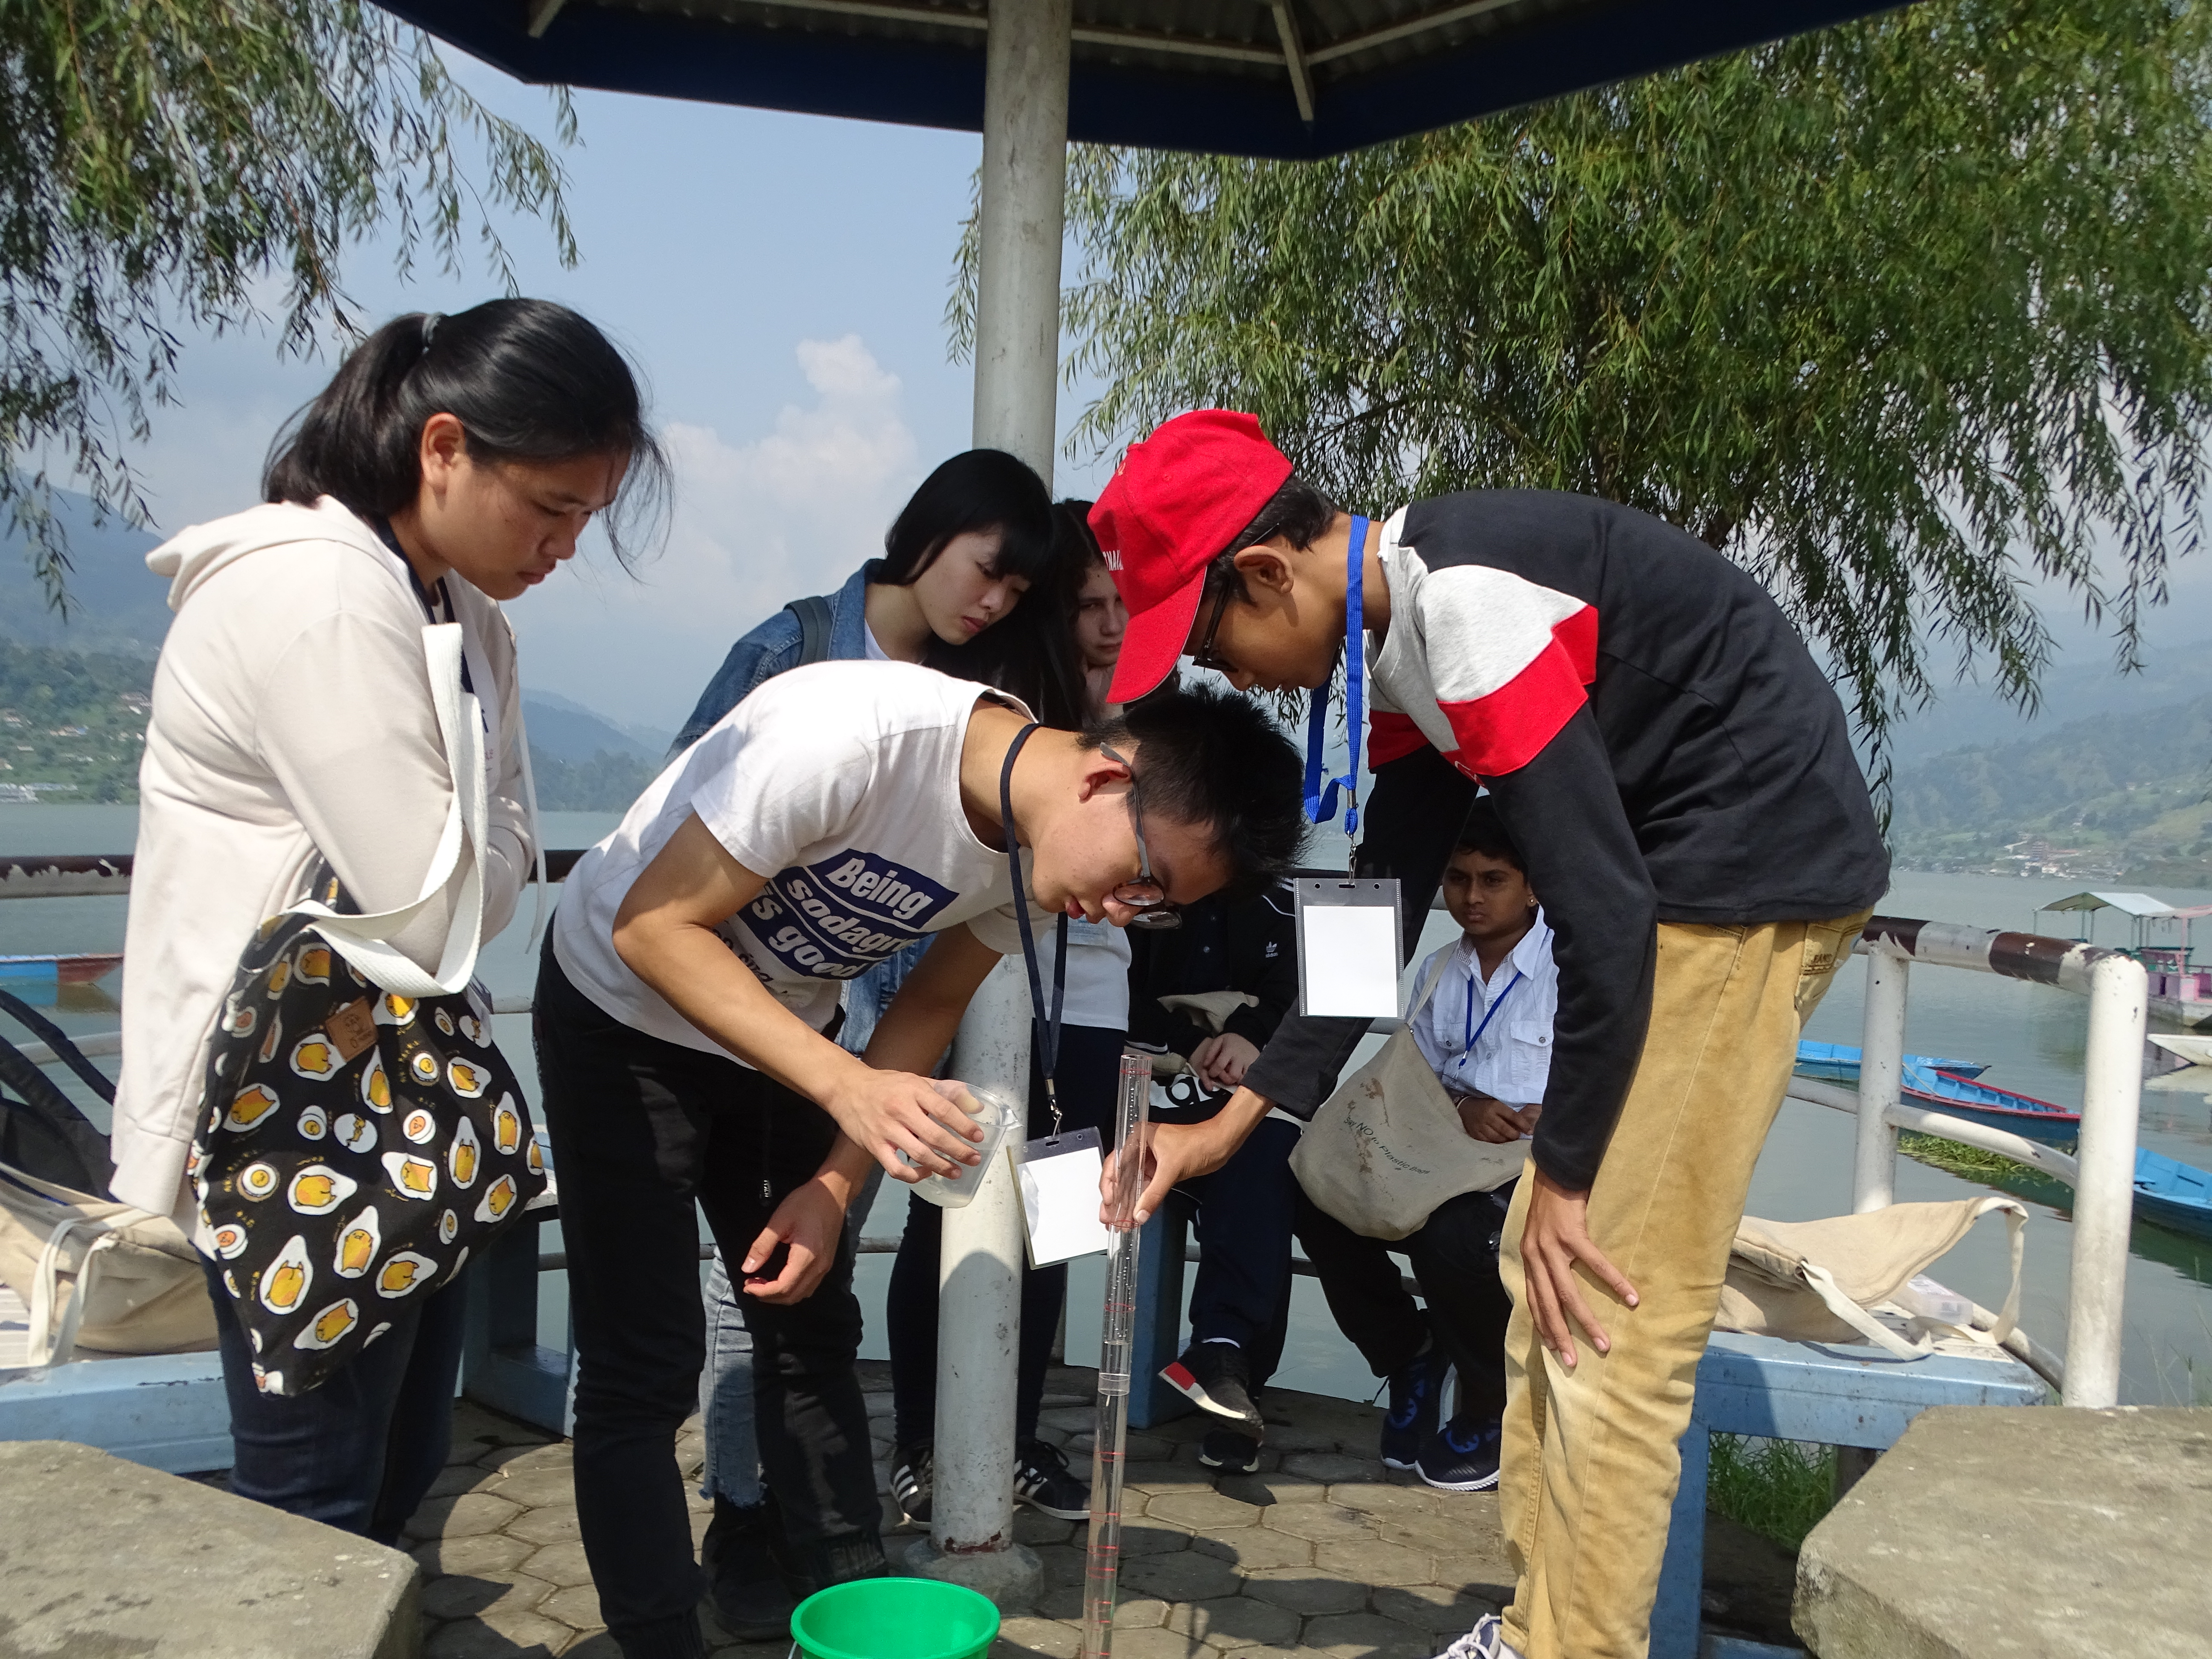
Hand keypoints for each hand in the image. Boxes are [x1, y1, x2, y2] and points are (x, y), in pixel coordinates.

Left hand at [739, 1177, 845, 1304]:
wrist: (834, 1192)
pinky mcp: (827, 1263)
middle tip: (751, 1284)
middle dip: (769, 1296)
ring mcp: (825, 1266)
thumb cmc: (806, 1202)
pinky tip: (781, 1278)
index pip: (783, 1287)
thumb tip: (747, 1268)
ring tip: (764, 1283)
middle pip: (792, 1296)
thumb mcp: (779, 1221)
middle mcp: (819, 1267)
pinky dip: (793, 1289)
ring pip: (802, 1294)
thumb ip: (762, 1246)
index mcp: (806, 1257)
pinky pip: (809, 1286)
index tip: (746, 1284)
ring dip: (781, 1295)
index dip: (762, 1291)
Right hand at [819, 1070, 983, 1181]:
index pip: (944, 1109)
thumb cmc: (887, 1085)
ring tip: (956, 1171)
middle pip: (935, 1135)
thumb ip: (946, 1091)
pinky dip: (913, 1175)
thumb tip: (976, 1105)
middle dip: (958, 1150)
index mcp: (913, 1090)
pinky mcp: (874, 1146)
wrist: (847, 1088)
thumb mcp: (916, 1080)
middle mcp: (900, 1110)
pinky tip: (925, 1173)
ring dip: (941, 1166)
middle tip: (974, 1159)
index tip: (978, 1136)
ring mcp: (886, 1130)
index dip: (964, 1125)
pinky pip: (896, 1168)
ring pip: (918, 1154)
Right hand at [1099, 1115, 1229, 1228]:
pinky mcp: (1159, 1171)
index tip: (1109, 1204)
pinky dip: (1140, 1202)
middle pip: (1120, 1176)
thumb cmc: (1196, 1146)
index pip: (1115, 1162)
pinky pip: (1145, 1188)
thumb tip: (1139, 1216)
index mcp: (1137, 1138)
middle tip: (1107, 1219)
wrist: (1220, 1144)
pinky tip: (1133, 1217)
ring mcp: (1149, 1161)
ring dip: (1126, 1203)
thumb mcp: (1172, 1169)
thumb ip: (1154, 1194)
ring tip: (1116, 1223)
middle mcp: (1139, 1148)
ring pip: (1132, 1184)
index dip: (1109, 1185)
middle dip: (1115, 1199)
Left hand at [1190, 1033, 1259, 1090]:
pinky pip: (1249, 1077)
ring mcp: (1250, 1063)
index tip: (1211, 1073)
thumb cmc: (1231, 1040)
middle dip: (1226, 1079)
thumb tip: (1205, 1065)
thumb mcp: (1218, 1041)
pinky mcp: (1256, 1066)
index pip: (1220, 1065)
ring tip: (1231, 1074)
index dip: (1213, 1072)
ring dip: (1234, 1080)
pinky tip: (1238, 1074)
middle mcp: (1240, 1058)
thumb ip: (1210, 1052)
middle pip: (1233, 1076)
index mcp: (1230, 1050)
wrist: (1249, 1035)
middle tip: (1223, 1075)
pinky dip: (1243, 1079)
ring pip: (1242, 1079)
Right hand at [1456, 1094, 1539, 1143]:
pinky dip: (1496, 1143)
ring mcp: (1480, 1126)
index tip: (1530, 1131)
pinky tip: (1499, 1142)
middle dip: (1514, 1135)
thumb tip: (1525, 1126)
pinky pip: (1488, 1142)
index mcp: (1495, 1106)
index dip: (1523, 1125)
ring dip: (1506, 1140)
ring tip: (1509, 1140)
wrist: (1464, 1107)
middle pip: (1505, 1129)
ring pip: (1497, 1138)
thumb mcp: (1497, 1104)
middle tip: (1517, 1136)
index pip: (1513, 1116)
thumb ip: (1509, 1114)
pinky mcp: (1475, 1134)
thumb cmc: (1485, 1105)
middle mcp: (1487, 1115)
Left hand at [1517, 1166, 1637, 1367]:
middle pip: (1548, 1305)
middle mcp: (1536, 1256)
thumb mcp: (1540, 1236)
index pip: (1534, 1301)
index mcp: (1529, 1259)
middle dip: (1560, 1336)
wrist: (1556, 1170)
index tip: (1554, 1351)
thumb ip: (1546, 1260)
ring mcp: (1552, 1246)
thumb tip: (1557, 1285)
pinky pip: (1595, 1264)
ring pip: (1569, 1293)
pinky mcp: (1572, 1234)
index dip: (1543, 1326)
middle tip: (1573, 1362)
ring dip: (1587, 1321)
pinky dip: (1614, 1282)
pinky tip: (1630, 1297)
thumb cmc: (1553, 1206)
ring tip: (1603, 1343)